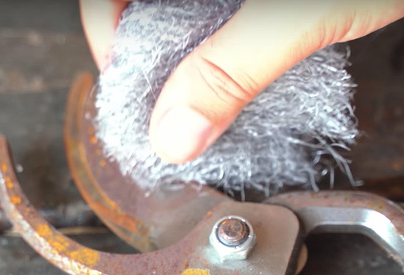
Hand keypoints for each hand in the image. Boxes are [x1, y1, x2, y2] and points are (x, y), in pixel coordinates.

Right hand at [79, 0, 403, 163]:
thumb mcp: (297, 12)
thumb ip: (232, 70)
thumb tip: (175, 132)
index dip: (106, 35)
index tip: (129, 90)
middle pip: (143, 3)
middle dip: (147, 53)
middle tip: (165, 102)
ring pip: (179, 9)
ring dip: (184, 50)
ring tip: (199, 92)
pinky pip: (218, 11)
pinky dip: (219, 40)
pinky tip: (236, 63)